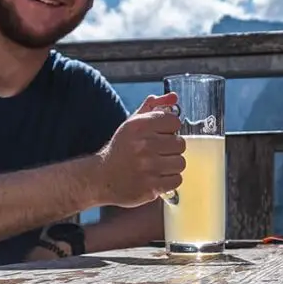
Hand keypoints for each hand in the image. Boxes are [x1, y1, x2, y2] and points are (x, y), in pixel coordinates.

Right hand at [96, 92, 185, 207]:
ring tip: (159, 165)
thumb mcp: (132, 124)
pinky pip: (177, 180)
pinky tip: (158, 177)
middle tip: (159, 152)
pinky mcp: (151, 186)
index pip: (174, 121)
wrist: (101, 177)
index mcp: (139, 126)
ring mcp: (148, 167)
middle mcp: (144, 145)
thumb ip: (153, 107)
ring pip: (180, 162)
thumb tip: (173, 97)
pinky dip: (170, 180)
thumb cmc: (121, 149)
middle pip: (181, 143)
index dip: (170, 129)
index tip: (161, 135)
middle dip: (171, 149)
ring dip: (172, 165)